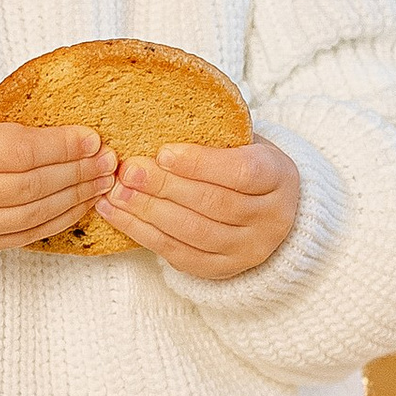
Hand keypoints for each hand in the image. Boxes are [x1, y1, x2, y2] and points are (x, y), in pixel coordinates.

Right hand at [0, 93, 114, 256]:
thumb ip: (3, 106)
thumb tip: (61, 103)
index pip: (20, 150)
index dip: (62, 145)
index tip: (92, 137)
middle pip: (32, 184)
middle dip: (77, 171)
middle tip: (107, 160)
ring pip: (33, 214)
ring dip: (75, 198)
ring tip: (101, 182)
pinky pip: (25, 236)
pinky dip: (57, 221)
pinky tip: (78, 205)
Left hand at [98, 138, 300, 278]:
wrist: (271, 211)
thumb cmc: (246, 166)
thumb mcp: (244, 144)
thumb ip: (214, 138)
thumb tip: (155, 125)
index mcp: (279, 178)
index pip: (241, 172)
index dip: (200, 163)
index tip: (163, 152)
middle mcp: (271, 218)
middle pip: (213, 203)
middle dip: (164, 187)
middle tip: (128, 171)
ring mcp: (248, 249)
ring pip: (193, 232)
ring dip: (148, 212)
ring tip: (116, 193)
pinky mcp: (222, 269)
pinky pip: (178, 254)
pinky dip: (143, 234)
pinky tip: (118, 215)